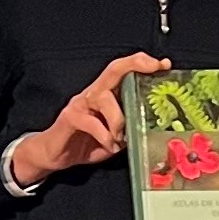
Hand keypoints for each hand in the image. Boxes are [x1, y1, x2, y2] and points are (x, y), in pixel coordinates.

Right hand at [12, 53, 170, 184]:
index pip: (123, 70)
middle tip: (153, 68)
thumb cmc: (86, 142)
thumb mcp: (116, 135)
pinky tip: (109, 145)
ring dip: (118, 119)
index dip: (142, 64)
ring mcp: (81, 103)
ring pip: (104, 97)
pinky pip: (91, 122)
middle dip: (135, 65)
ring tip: (122, 137)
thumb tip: (153, 127)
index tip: (163, 64)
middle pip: (114, 70)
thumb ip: (130, 126)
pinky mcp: (70, 117)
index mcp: (106, 94)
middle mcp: (94, 93)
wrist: (55, 155)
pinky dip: (105, 136)